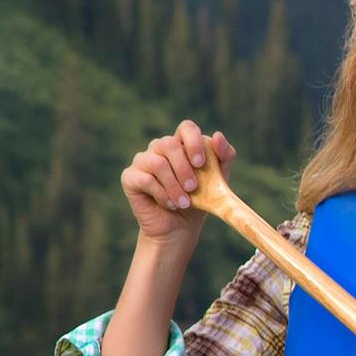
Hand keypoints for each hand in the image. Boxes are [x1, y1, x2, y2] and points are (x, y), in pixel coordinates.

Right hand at [120, 119, 233, 244]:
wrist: (180, 228)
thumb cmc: (200, 200)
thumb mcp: (219, 180)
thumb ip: (225, 156)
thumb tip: (218, 135)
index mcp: (181, 144)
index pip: (186, 128)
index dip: (194, 142)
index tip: (201, 163)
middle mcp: (159, 148)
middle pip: (169, 143)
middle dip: (184, 168)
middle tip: (193, 188)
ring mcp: (142, 161)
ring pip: (157, 163)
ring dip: (174, 186)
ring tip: (184, 203)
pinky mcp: (130, 177)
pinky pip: (145, 179)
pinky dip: (162, 194)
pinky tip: (170, 204)